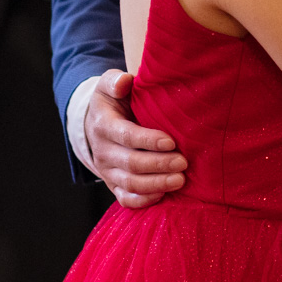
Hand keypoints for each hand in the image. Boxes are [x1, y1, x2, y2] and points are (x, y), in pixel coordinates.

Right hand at [83, 69, 186, 207]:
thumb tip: (125, 82)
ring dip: (156, 184)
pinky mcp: (114, 184)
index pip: (126, 136)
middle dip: (159, 165)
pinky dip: (143, 200)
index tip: (172, 142)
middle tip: (184, 163)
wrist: (98, 123)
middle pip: (131, 163)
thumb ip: (115, 81)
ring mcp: (107, 171)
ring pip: (130, 183)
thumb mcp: (110, 84)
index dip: (149, 141)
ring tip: (180, 180)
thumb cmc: (114, 100)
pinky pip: (125, 198)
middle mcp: (103, 151)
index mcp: (104, 125)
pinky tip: (163, 195)